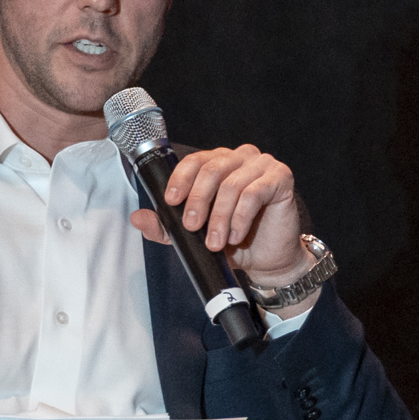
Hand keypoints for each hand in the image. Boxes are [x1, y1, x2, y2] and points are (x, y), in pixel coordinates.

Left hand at [131, 144, 307, 285]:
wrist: (267, 260)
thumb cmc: (234, 241)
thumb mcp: (194, 236)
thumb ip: (167, 226)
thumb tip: (138, 218)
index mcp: (218, 164)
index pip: (194, 161)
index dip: (180, 179)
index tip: (171, 201)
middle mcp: (239, 158)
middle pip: (211, 170)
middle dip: (198, 201)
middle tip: (193, 227)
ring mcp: (262, 165)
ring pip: (232, 185)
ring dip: (221, 217)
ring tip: (218, 242)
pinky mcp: (281, 178)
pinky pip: (255, 193)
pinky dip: (241, 217)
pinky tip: (236, 235)